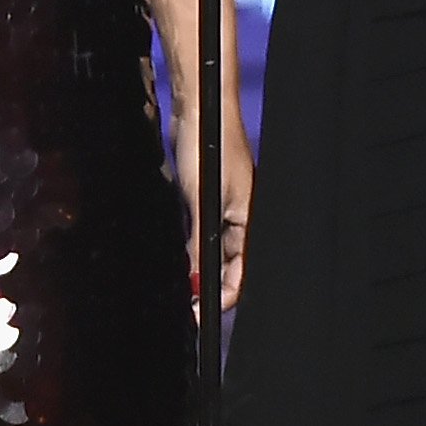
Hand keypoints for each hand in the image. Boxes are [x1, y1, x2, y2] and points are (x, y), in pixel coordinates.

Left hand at [176, 102, 251, 314]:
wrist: (197, 110)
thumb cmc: (208, 146)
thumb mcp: (201, 200)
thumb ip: (200, 243)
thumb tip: (194, 281)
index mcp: (249, 221)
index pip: (241, 275)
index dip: (222, 297)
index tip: (200, 314)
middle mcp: (239, 219)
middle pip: (227, 268)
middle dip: (208, 288)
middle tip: (186, 306)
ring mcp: (223, 209)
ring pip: (212, 253)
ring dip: (198, 269)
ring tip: (178, 287)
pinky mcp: (205, 199)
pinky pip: (201, 234)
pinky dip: (191, 248)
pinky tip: (177, 258)